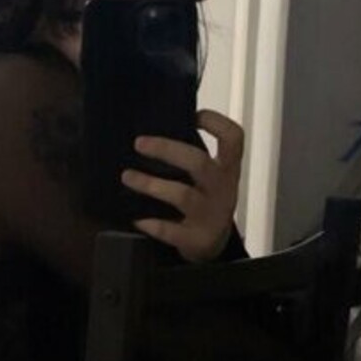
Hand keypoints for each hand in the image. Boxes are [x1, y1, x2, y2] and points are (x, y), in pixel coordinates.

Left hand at [121, 110, 243, 261]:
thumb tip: (153, 126)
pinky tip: (136, 218)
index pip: (233, 138)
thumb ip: (192, 154)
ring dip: (150, 184)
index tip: (194, 116)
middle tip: (138, 143)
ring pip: (182, 195)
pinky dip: (152, 223)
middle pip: (198, 163)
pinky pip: (172, 230)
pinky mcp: (197, 239)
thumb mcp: (209, 176)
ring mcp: (211, 215)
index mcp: (227, 168)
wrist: (214, 244)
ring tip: (126, 176)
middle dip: (167, 150)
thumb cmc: (205, 199)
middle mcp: (223, 189)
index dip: (216, 122)